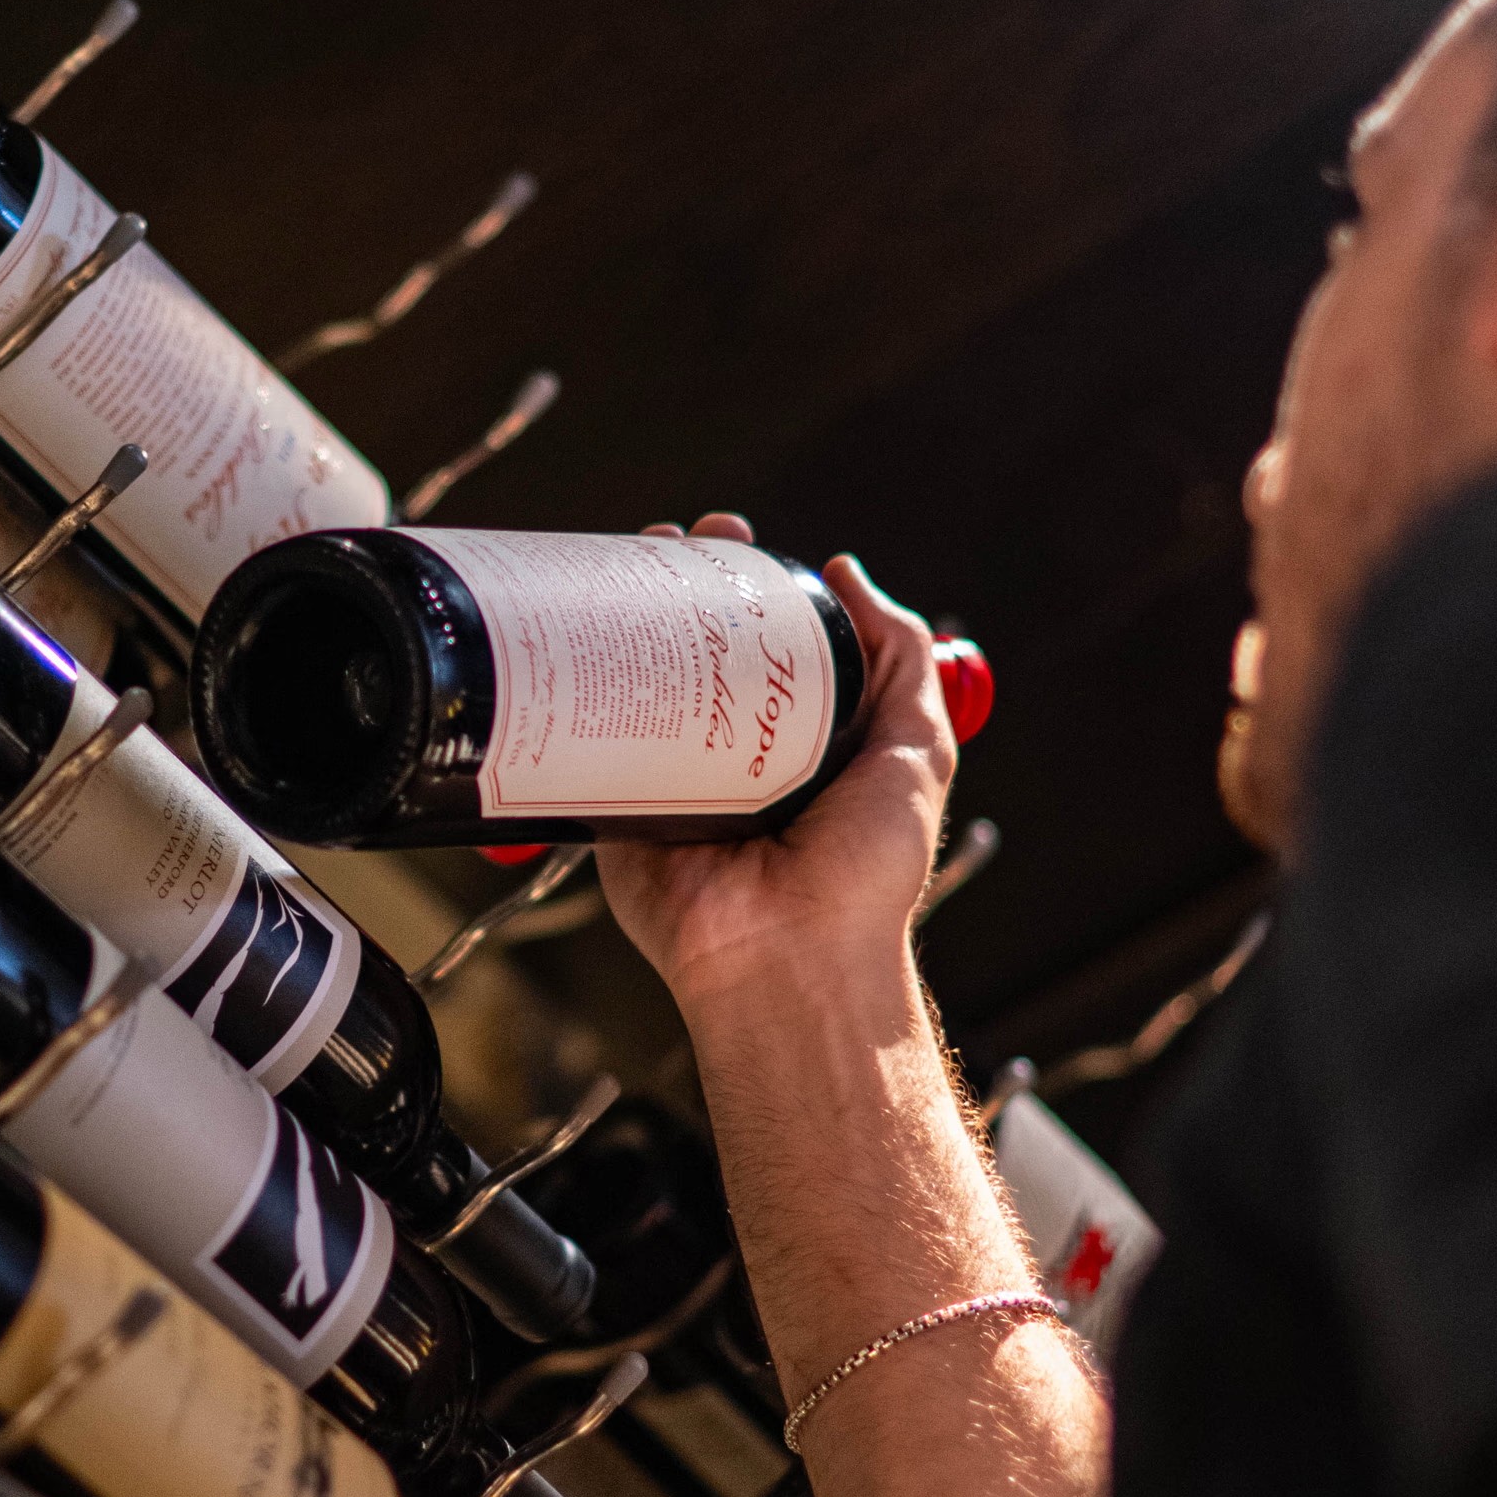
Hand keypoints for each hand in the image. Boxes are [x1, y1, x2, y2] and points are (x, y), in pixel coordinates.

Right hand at [596, 518, 957, 1029]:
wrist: (792, 958)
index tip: (739, 541)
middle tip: (679, 538)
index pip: (766, 634)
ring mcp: (672, 775)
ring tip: (627, 562)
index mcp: (801, 733)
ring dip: (623, 610)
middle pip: (695, 639)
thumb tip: (850, 575)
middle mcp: (734, 749)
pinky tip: (576, 631)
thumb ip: (900, 662)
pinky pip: (591, 739)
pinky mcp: (619, 808)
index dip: (749, 579)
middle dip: (681, 576)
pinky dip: (577, 684)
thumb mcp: (919, 749)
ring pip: (638, 675)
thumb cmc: (864, 875)